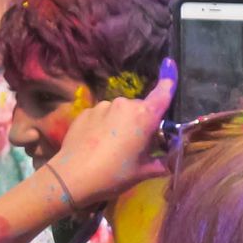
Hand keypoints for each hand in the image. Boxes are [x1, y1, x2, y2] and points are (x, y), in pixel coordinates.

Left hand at [45, 60, 175, 209]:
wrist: (72, 178)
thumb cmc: (114, 175)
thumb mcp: (143, 172)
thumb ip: (161, 162)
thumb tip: (170, 161)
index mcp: (143, 116)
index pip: (162, 93)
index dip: (169, 80)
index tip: (169, 65)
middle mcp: (124, 104)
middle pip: (139, 109)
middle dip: (141, 122)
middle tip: (136, 146)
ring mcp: (102, 106)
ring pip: (119, 113)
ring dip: (121, 125)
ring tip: (113, 148)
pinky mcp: (85, 112)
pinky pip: (102, 117)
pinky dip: (104, 127)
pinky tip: (97, 145)